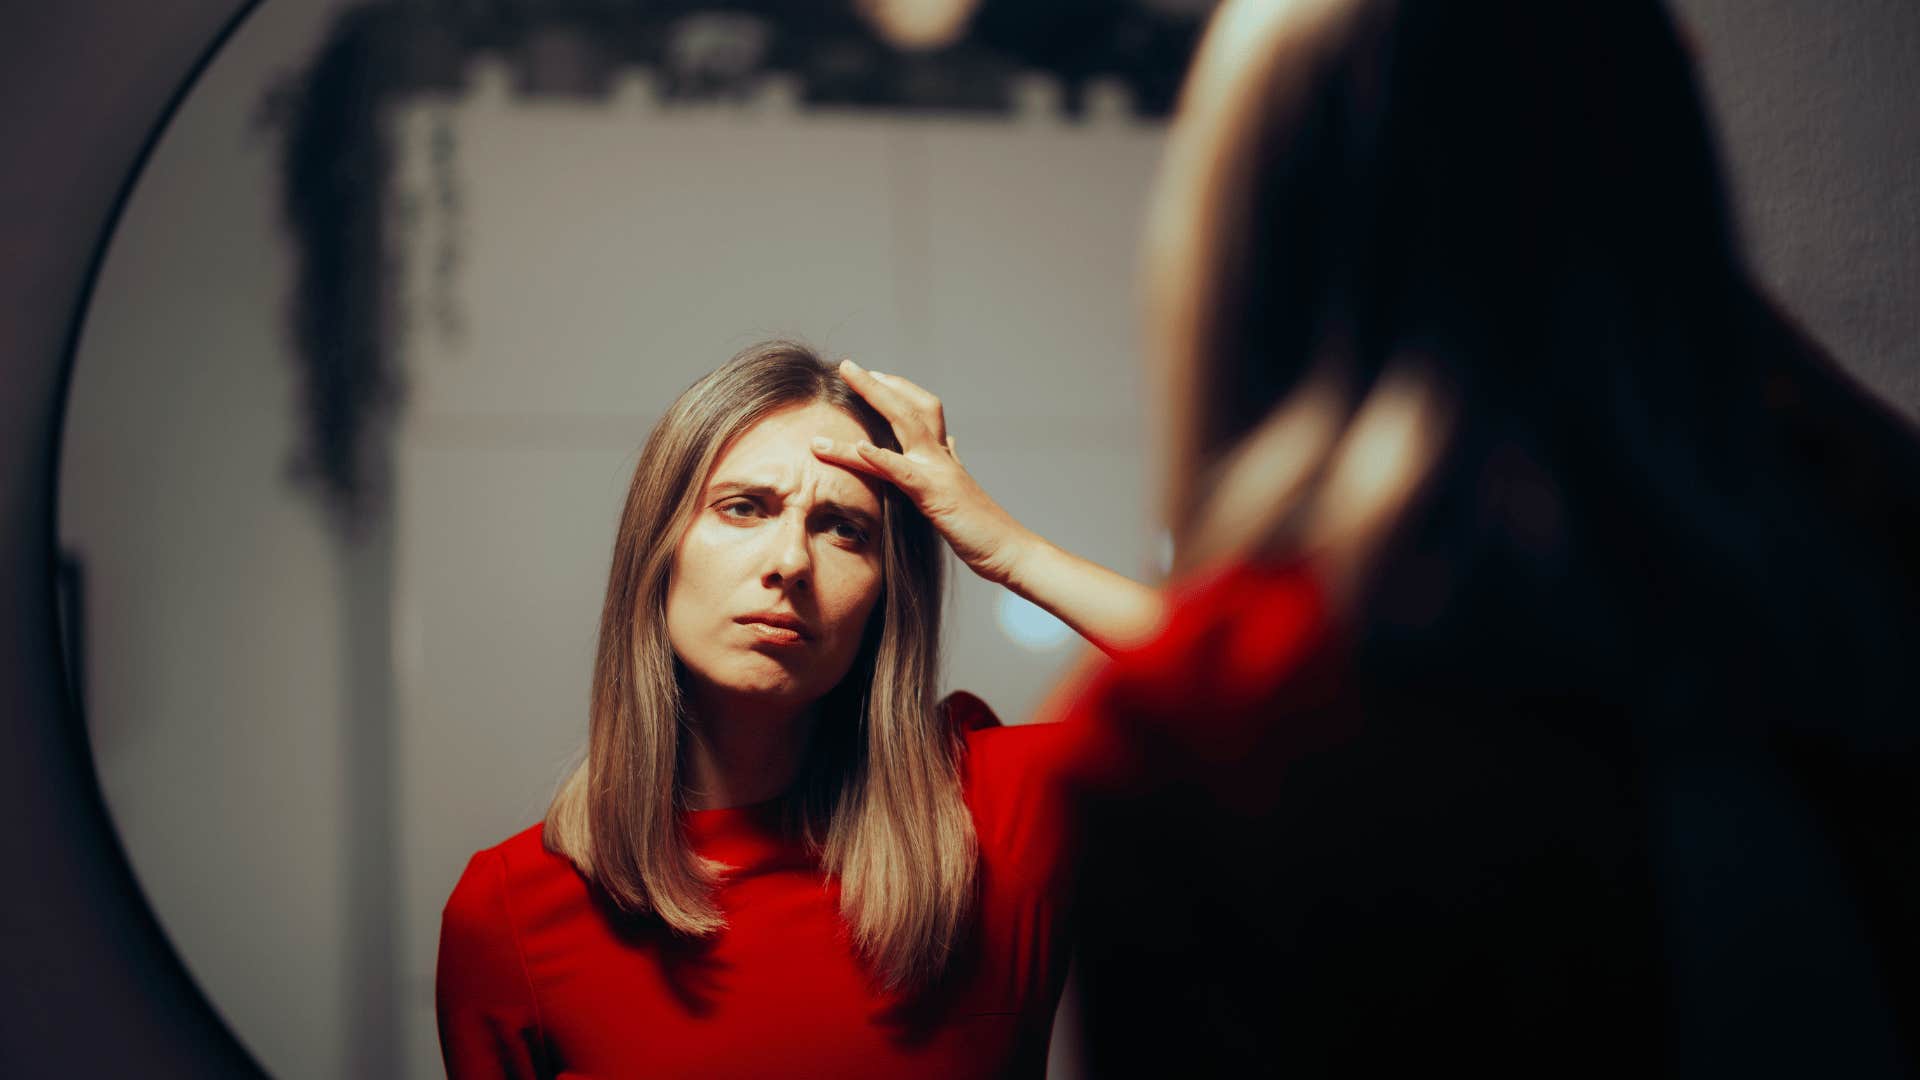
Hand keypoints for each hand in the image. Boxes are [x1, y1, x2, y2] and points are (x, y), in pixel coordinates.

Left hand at [811, 359, 1031, 584]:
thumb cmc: (984, 528)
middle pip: (909, 405)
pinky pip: (902, 472)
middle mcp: (940, 456)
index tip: (873, 376)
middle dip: (877, 383)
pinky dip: (879, 457)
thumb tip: (951, 443)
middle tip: (848, 366)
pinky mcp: (934, 495)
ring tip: (844, 383)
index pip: (921, 409)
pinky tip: (859, 446)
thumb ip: (953, 463)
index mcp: (943, 456)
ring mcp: (938, 472)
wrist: (1009, 551)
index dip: (897, 390)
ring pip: (902, 425)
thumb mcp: (962, 488)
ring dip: (872, 399)